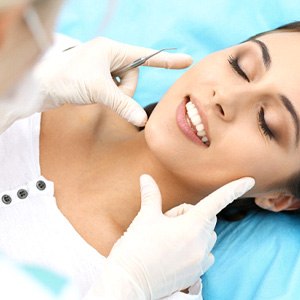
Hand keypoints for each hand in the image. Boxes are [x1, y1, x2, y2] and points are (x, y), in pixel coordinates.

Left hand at [36, 37, 191, 125]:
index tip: (188, 61)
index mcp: (113, 49)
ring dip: (115, 95)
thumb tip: (143, 121)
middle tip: (105, 92)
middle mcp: (111, 55)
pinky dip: (110, 96)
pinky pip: (116, 89)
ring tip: (97, 92)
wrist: (44, 85)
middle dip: (124, 90)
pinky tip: (94, 93)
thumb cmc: (68, 79)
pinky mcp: (100, 77)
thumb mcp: (100, 90)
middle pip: (134, 76)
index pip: (147, 56)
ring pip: (125, 86)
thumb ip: (124, 105)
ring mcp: (106, 67)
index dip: (167, 61)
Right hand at [105, 174, 254, 298]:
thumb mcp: (145, 217)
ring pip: (205, 236)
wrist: (129, 282)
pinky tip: (175, 252)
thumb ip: (151, 195)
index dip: (233, 188)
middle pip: (205, 217)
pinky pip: (204, 253)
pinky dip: (195, 247)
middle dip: (188, 214)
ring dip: (193, 231)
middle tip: (165, 222)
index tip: (249, 180)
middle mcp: (201, 243)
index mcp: (192, 226)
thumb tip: (145, 177)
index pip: (217, 201)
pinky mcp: (196, 274)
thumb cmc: (137, 247)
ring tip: (168, 239)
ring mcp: (200, 261)